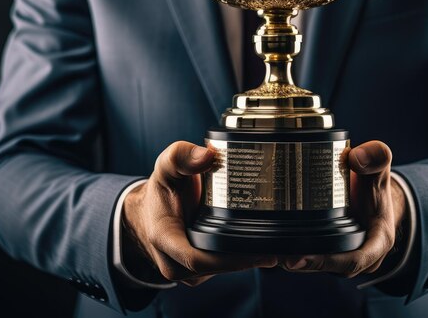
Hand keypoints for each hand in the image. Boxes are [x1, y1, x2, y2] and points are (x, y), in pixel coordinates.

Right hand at [122, 141, 277, 285]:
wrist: (147, 213)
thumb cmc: (160, 190)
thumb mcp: (166, 167)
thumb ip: (182, 155)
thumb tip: (207, 155)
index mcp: (164, 238)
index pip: (199, 258)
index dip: (232, 259)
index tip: (261, 251)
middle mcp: (174, 263)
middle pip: (217, 267)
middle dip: (249, 259)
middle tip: (280, 246)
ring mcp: (185, 271)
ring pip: (222, 270)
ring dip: (247, 260)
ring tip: (276, 245)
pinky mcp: (197, 273)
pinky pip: (221, 268)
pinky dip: (240, 258)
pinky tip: (259, 244)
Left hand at [282, 140, 407, 277]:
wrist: (374, 189)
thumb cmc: (375, 178)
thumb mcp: (380, 163)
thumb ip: (376, 155)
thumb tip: (357, 158)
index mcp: (379, 240)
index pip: (354, 259)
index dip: (327, 261)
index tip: (300, 257)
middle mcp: (364, 256)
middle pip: (332, 267)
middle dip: (304, 265)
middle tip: (277, 257)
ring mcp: (347, 256)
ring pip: (321, 266)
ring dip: (296, 264)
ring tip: (271, 256)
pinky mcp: (334, 251)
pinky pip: (316, 258)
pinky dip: (296, 256)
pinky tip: (275, 251)